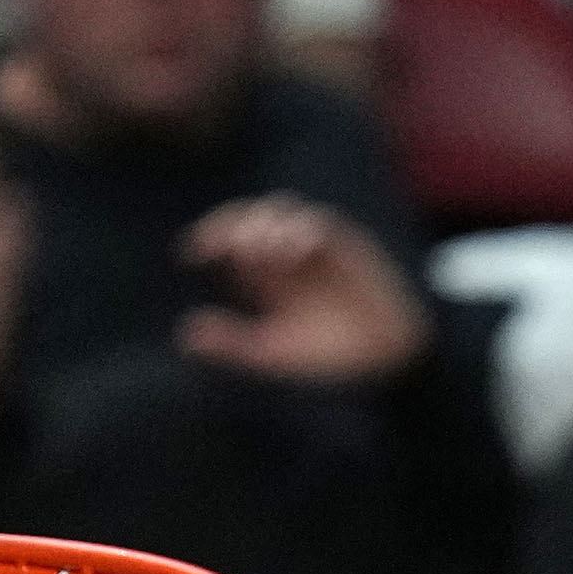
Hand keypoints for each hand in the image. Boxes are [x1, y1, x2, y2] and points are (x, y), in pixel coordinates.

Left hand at [176, 196, 428, 382]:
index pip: (232, 233)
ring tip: (261, 252)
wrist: (386, 362)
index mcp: (266, 272)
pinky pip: (323, 225)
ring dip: (268, 225)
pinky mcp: (350, 248)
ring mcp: (320, 247)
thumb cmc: (332, 359)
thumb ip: (234, 345)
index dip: (212, 233)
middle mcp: (290, 253)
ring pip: (285, 211)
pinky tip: (293, 252)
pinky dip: (303, 232)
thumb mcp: (274, 355)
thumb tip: (187, 335)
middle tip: (231, 249)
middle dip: (238, 224)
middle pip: (254, 215)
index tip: (194, 252)